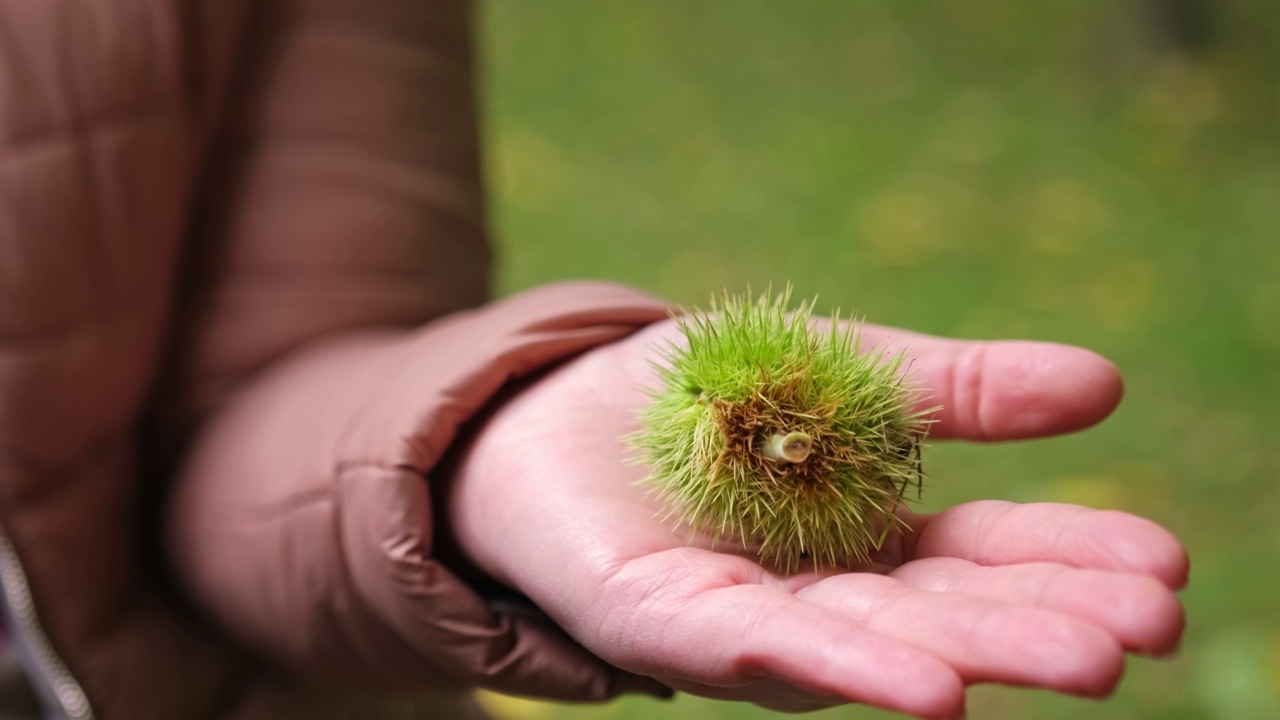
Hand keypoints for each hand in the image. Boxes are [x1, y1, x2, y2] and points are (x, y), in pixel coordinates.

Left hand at [448, 319, 1187, 717]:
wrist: (547, 404)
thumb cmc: (701, 396)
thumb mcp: (845, 371)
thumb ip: (955, 388)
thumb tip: (1106, 384)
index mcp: (867, 538)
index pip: (984, 558)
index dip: (1070, 562)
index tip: (1167, 567)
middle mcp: (818, 594)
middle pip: (942, 615)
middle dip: (1044, 623)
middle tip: (1148, 626)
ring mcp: (743, 617)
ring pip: (867, 645)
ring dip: (971, 655)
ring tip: (1079, 660)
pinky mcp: (661, 618)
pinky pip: (749, 648)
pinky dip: (839, 666)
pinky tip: (926, 687)